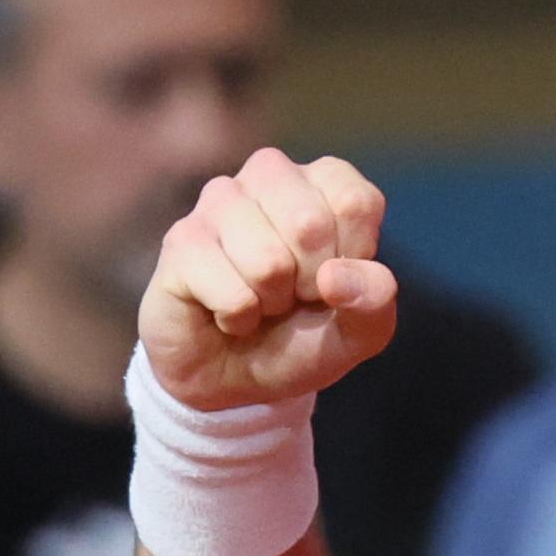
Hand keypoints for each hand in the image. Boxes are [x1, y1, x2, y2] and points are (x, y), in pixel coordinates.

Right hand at [138, 147, 396, 410]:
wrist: (240, 379)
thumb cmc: (305, 338)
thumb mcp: (362, 329)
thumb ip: (375, 298)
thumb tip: (335, 276)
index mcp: (325, 182)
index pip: (356, 202)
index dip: (353, 259)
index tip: (335, 279)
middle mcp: (270, 176)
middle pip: (310, 224)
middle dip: (310, 282)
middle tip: (294, 295)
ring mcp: (220, 202)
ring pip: (268, 260)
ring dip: (271, 301)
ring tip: (261, 301)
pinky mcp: (181, 240)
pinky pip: (231, 292)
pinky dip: (239, 318)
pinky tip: (229, 312)